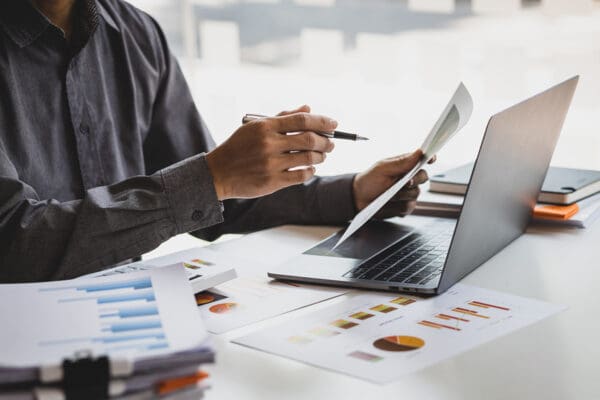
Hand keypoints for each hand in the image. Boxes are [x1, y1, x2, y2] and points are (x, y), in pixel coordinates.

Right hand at [206, 105, 335, 199]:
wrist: (218, 173)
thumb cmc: (239, 147)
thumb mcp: (255, 127)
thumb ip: (282, 118)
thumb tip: (308, 108)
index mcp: (265, 127)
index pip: (301, 120)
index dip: (322, 121)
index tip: (334, 124)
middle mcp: (268, 144)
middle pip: (308, 139)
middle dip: (325, 140)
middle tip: (331, 142)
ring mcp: (270, 164)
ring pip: (307, 158)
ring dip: (320, 156)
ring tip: (322, 155)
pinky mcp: (272, 182)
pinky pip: (300, 176)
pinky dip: (310, 171)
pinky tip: (311, 168)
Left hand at [352, 150, 434, 218]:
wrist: (359, 199)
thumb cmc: (369, 180)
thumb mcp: (383, 168)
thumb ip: (401, 162)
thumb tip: (419, 152)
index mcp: (405, 165)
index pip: (422, 159)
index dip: (429, 158)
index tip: (431, 159)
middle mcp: (409, 178)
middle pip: (423, 177)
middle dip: (415, 180)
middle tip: (405, 182)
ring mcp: (408, 193)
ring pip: (416, 193)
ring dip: (402, 194)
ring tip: (388, 194)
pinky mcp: (405, 206)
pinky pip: (409, 207)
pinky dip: (399, 206)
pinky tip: (390, 203)